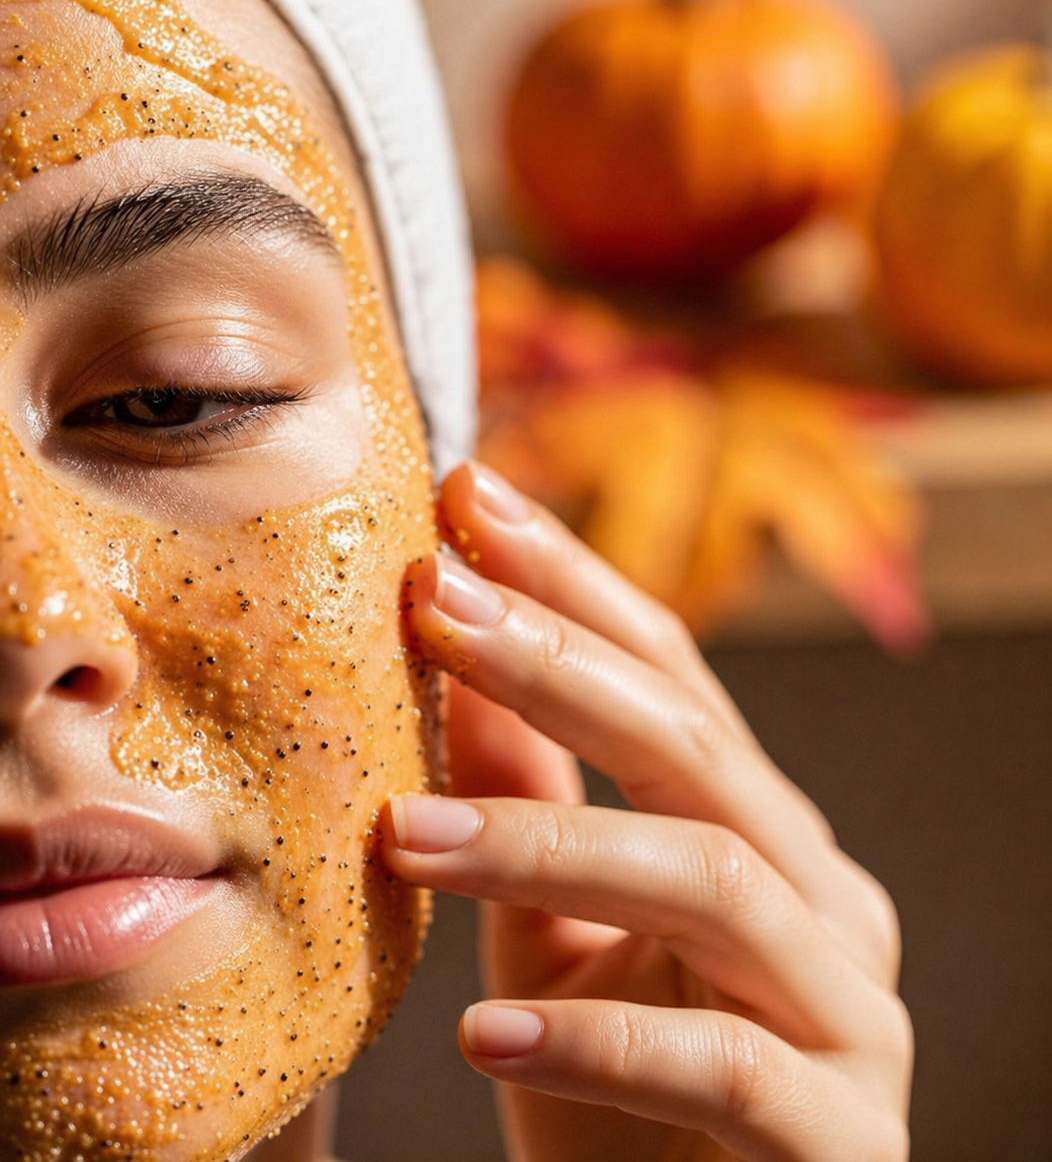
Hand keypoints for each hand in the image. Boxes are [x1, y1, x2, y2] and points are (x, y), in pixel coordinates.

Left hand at [381, 462, 911, 1161]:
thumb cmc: (615, 1111)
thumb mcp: (552, 938)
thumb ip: (526, 805)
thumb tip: (454, 662)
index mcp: (764, 836)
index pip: (676, 675)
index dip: (575, 580)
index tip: (469, 497)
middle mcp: (826, 899)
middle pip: (695, 743)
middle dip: (555, 659)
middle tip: (431, 598)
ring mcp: (853, 1014)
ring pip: (711, 878)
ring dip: (549, 841)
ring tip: (407, 835)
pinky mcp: (845, 1140)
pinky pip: (726, 1063)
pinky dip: (602, 1033)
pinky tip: (488, 1029)